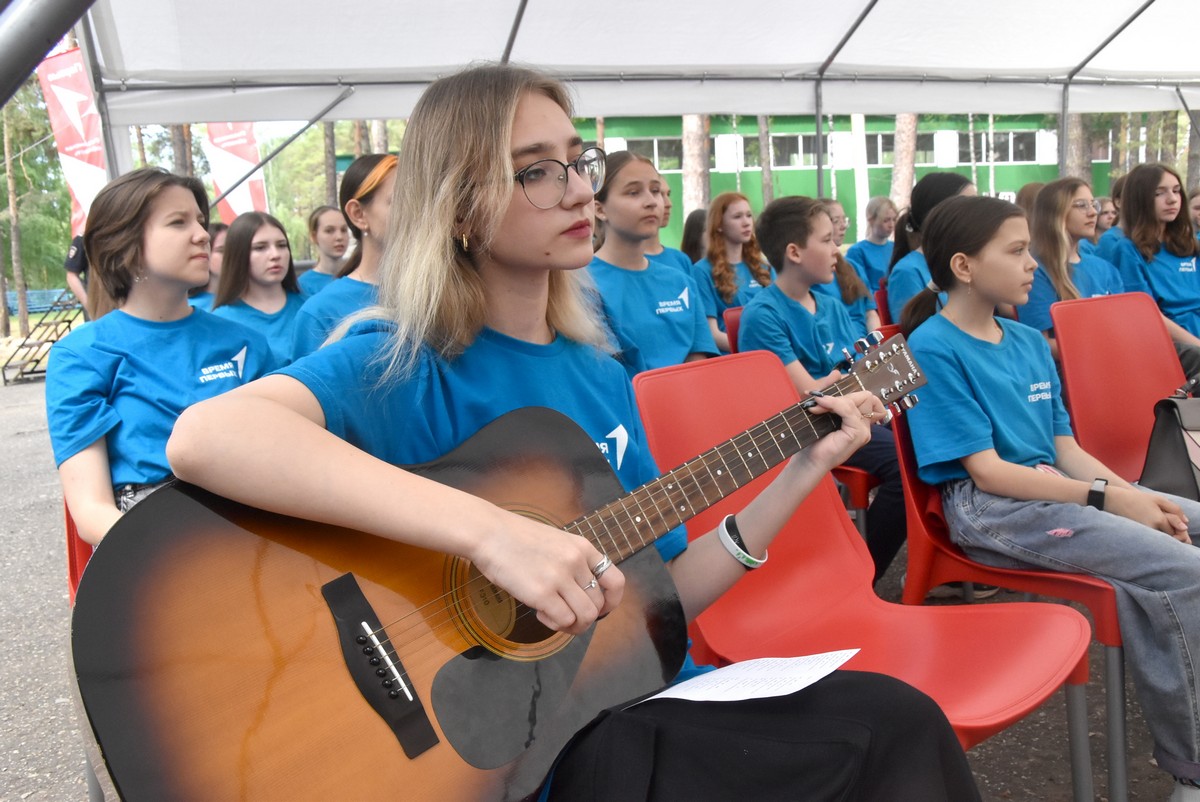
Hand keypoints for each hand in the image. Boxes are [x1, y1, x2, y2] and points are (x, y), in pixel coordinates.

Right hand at [469, 509, 625, 634]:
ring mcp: (560, 577)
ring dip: (572, 625)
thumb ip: (572, 562)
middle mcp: (576, 562)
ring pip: (585, 616)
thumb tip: (580, 591)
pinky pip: (563, 621)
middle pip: (598, 605)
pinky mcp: (541, 593)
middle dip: (585, 618)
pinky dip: (555, 624)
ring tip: (554, 616)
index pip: (616, 581)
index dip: (612, 601)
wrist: (488, 533)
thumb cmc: (515, 537)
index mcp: (583, 547)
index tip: (599, 609)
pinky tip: (540, 613)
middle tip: (566, 616)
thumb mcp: (555, 541)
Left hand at [803, 390, 879, 471]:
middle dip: (840, 396)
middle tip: (818, 401)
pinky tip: (820, 405)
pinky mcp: (858, 434)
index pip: (867, 396)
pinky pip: (850, 410)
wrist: (809, 460)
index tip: (829, 397)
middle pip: (864, 396)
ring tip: (815, 406)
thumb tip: (837, 374)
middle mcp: (865, 425)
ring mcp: (863, 431)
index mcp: (859, 420)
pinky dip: (834, 404)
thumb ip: (832, 394)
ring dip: (833, 400)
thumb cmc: (815, 439)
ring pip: (857, 401)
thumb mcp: (824, 412)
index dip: (850, 392)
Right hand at [1105, 486, 1192, 542]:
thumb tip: (1186, 522)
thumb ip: (1175, 509)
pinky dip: (1155, 537)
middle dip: (1174, 536)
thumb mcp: (1158, 499)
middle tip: (1173, 530)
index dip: (1179, 530)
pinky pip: (1151, 539)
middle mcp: (1152, 528)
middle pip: (1169, 538)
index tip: (1180, 527)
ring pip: (1160, 539)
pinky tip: (1152, 530)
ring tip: (1161, 529)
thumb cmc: (1137, 499)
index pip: (1176, 530)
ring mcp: (1144, 532)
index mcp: (1159, 519)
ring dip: (1164, 537)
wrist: (1115, 501)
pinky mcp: (1137, 534)